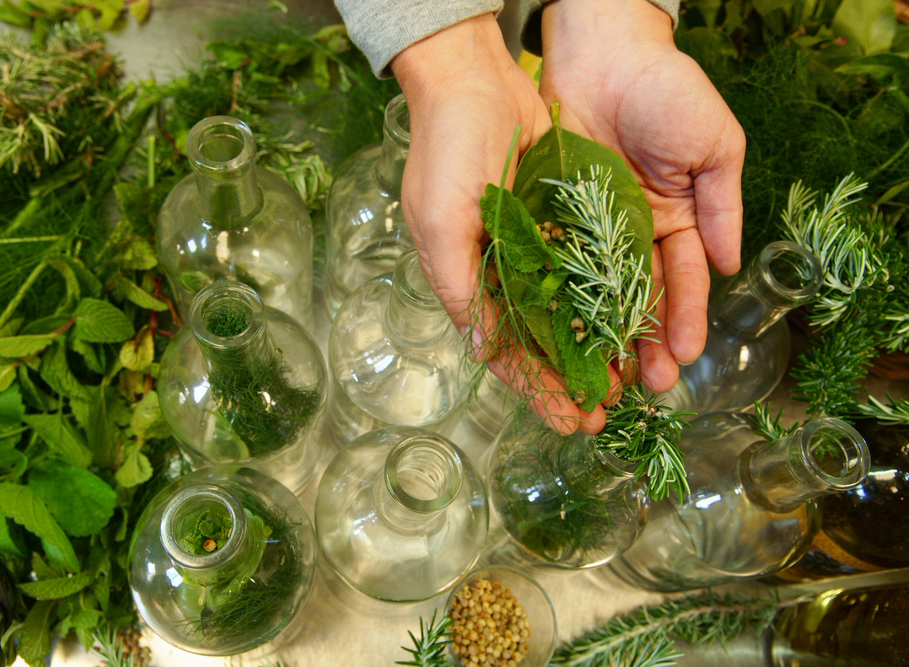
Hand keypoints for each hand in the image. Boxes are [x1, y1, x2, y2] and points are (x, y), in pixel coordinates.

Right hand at [392, 14, 613, 433]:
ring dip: (597, 347)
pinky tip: (633, 322)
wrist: (475, 80)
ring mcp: (535, 247)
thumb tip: (483, 351)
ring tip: (629, 381)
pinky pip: (590, 268)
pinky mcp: (562, 221)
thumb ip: (462, 288)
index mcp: (468, 282)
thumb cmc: (446, 151)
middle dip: (572, 379)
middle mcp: (502, 272)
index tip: (569, 421)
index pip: (505, 351)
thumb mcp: (441, 222)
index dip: (536, 389)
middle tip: (606, 414)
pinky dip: (609, 298)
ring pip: (572, 311)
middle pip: (543, 341)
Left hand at [538, 0, 746, 392]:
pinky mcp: (550, 215)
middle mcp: (631, 233)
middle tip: (636, 388)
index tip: (682, 360)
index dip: (683, 322)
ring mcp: (589, 227)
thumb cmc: (668, 90)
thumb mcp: (715, 145)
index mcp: (677, 221)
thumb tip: (728, 267)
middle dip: (638, 345)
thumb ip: (723, 206)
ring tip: (597, 378)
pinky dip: (556, 299)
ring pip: (593, 293)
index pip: (680, 284)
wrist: (604, 48)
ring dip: (596, 336)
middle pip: (636, 299)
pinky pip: (553, 264)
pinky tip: (556, 333)